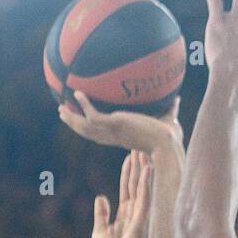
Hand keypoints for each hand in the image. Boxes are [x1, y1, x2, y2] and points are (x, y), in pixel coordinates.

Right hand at [58, 92, 182, 154]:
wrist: (168, 143)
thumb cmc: (170, 138)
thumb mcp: (168, 120)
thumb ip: (171, 110)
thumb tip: (177, 99)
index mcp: (122, 137)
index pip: (102, 134)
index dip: (91, 128)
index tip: (83, 122)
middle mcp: (114, 136)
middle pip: (88, 133)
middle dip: (74, 124)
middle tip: (62, 114)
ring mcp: (113, 131)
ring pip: (85, 127)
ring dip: (72, 118)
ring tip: (60, 108)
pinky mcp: (115, 125)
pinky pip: (93, 115)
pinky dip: (84, 105)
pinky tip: (77, 93)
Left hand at [91, 150, 151, 237]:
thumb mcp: (100, 230)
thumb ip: (101, 214)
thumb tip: (100, 197)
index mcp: (124, 214)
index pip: (126, 189)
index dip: (127, 173)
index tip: (129, 156)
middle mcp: (134, 213)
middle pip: (135, 184)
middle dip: (137, 166)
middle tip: (139, 147)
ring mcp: (139, 215)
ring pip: (142, 187)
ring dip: (143, 170)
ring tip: (144, 152)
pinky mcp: (141, 219)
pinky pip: (144, 197)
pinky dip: (146, 182)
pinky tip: (148, 168)